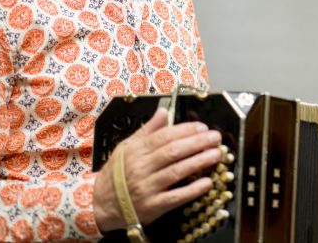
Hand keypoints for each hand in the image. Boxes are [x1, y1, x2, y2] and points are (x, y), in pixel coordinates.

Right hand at [93, 108, 222, 231]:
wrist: (101, 204)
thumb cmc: (116, 175)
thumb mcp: (126, 148)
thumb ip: (147, 130)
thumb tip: (163, 112)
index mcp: (136, 151)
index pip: (164, 137)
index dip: (185, 131)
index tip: (202, 127)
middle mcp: (141, 168)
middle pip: (173, 152)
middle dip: (197, 143)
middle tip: (215, 138)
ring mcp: (147, 188)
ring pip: (177, 171)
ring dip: (199, 161)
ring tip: (216, 154)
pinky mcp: (153, 206)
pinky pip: (176, 197)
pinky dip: (193, 190)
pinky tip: (207, 182)